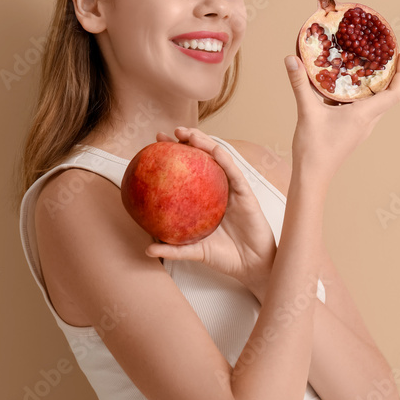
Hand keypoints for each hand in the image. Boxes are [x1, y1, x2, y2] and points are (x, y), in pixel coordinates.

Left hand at [143, 127, 276, 295]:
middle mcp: (218, 190)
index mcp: (205, 199)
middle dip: (187, 141)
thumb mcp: (195, 251)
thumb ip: (174, 249)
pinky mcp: (246, 194)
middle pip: (202, 159)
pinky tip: (214, 150)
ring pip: (219, 159)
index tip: (155, 146)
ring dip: (204, 142)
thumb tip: (147, 250)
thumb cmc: (225, 256)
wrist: (251, 265)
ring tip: (188, 133)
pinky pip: (234, 173)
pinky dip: (224, 160)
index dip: (173, 157)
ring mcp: (232, 190)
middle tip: (168, 133)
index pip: (188, 171)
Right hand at [284, 51, 399, 183]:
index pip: (394, 93)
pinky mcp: (351, 131)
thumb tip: (290, 59)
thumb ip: (299, 84)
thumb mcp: (307, 111)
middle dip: (390, 74)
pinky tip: (344, 87)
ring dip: (375, 85)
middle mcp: (367, 121)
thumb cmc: (314, 148)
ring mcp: (360, 128)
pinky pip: (362, 109)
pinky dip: (359, 95)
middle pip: (388, 95)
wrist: (312, 176)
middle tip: (383, 54)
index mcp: (364, 115)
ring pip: (375, 103)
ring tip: (366, 66)